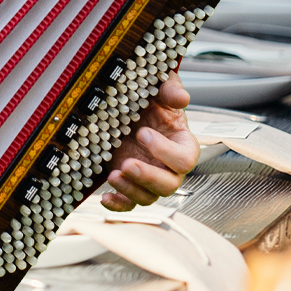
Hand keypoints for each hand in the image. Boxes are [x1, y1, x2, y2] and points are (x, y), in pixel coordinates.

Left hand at [101, 71, 198, 211]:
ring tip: (113, 176)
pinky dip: (118, 203)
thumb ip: (171, 89)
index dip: (165, 151)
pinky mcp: (130, 181)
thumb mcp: (160, 87)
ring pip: (149, 197)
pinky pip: (129, 202)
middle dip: (148, 177)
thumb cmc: (151, 98)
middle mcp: (168, 166)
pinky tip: (105, 197)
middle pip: (168, 185)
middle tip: (127, 163)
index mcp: (182, 145)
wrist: (129, 105)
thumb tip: (181, 97)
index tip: (142, 133)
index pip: (184, 159)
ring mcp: (149, 176)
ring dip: (131, 190)